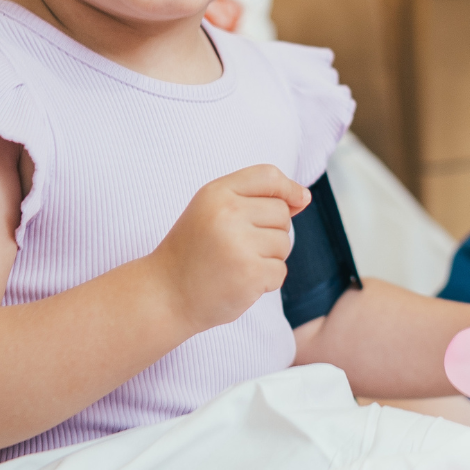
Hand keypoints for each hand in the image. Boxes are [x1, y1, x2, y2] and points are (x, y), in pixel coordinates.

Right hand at [150, 165, 310, 333]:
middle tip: (239, 246)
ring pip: (284, 243)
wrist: (166, 294)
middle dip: (271, 231)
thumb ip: (254, 199)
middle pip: (281, 212)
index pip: (268, 176)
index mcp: (216, 193)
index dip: (288, 187)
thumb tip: (304, 197)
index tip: (299, 200)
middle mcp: (227, 213)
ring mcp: (239, 244)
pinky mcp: (250, 273)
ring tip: (236, 264)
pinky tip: (240, 282)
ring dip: (269, 257)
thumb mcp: (213, 211)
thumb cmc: (194, 251)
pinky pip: (280, 271)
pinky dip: (266, 280)